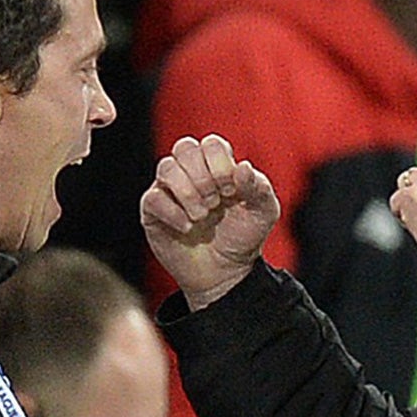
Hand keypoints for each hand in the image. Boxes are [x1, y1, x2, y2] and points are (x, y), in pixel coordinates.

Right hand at [141, 134, 281, 308]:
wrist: (226, 272)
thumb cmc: (242, 237)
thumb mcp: (263, 213)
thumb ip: (259, 187)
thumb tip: (242, 167)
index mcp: (218, 165)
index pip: (211, 144)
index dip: (220, 164)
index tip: (230, 192)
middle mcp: (191, 172)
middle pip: (185, 147)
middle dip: (203, 176)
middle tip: (215, 202)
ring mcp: (170, 190)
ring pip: (166, 167)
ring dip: (187, 192)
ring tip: (201, 215)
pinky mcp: (154, 211)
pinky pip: (153, 199)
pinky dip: (173, 212)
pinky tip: (188, 227)